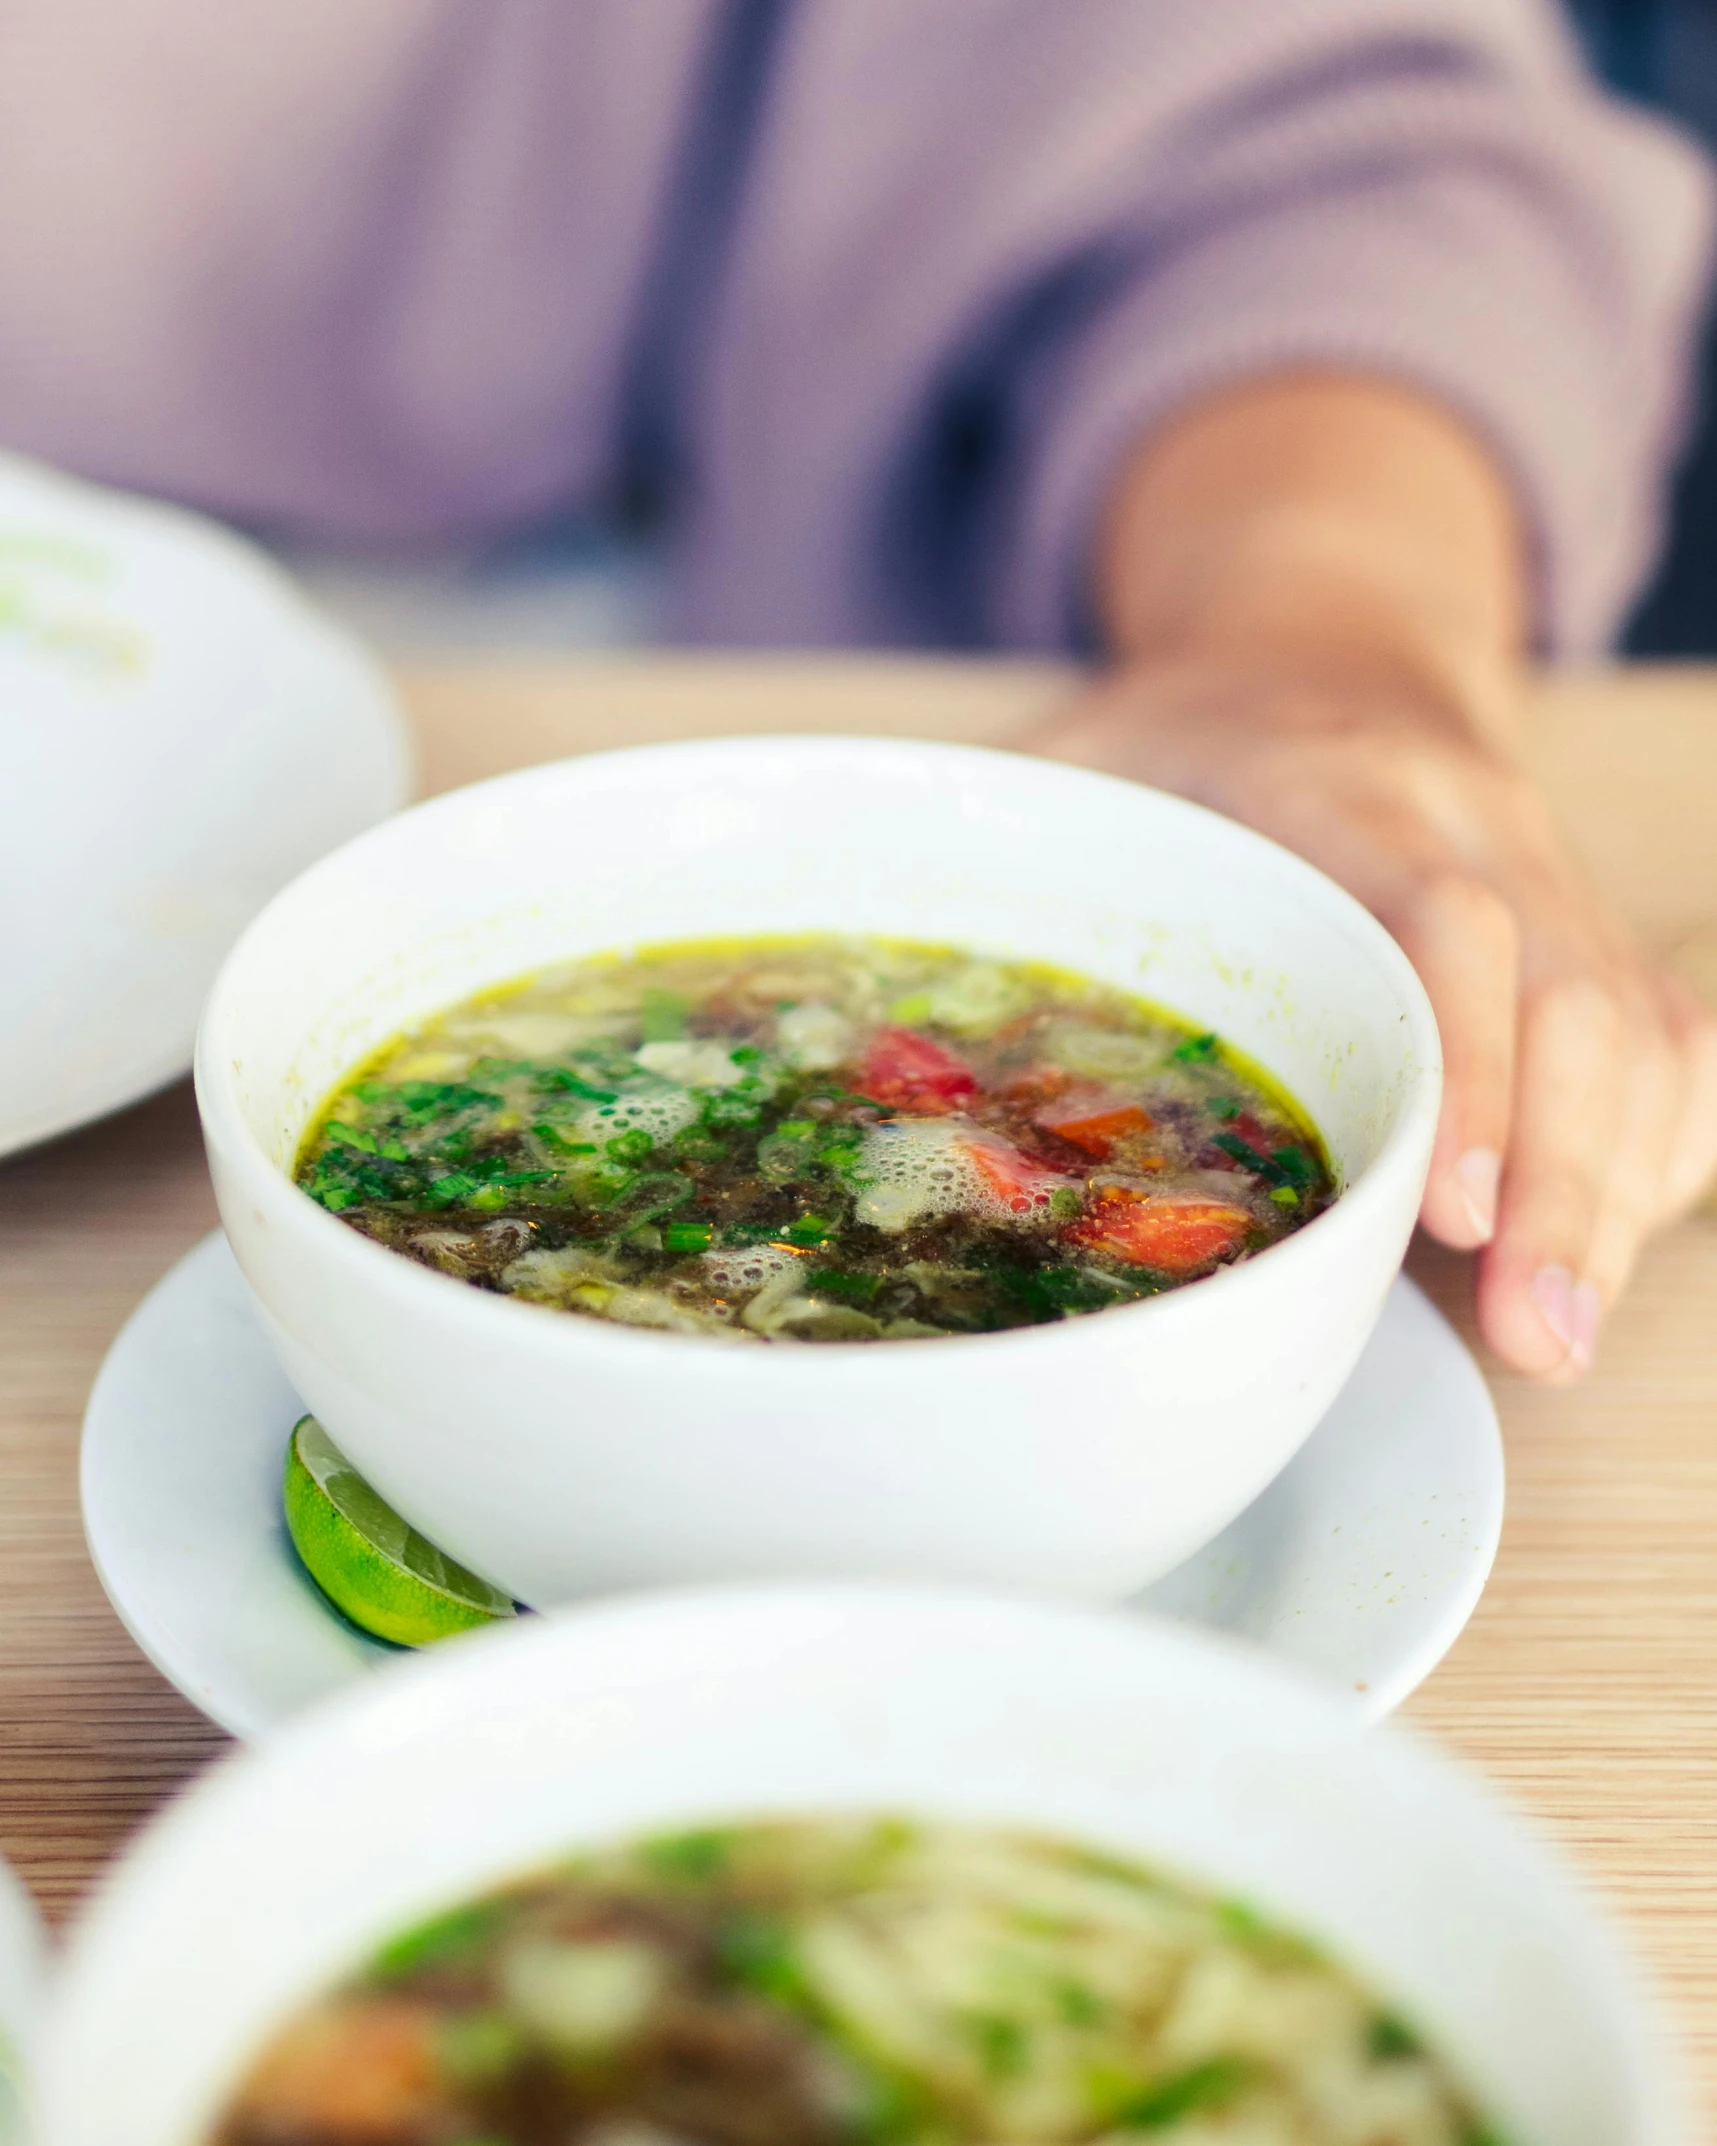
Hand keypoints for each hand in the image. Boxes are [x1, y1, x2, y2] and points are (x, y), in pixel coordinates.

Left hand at [1021, 659, 1716, 1379]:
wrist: (1331, 639)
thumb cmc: (1190, 732)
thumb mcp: (1075, 749)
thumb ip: (996, 851)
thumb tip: (865, 989)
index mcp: (1335, 783)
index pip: (1434, 914)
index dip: (1460, 1061)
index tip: (1449, 1209)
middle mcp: (1471, 830)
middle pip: (1567, 999)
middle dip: (1561, 1175)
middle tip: (1532, 1335)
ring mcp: (1548, 883)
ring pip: (1639, 1034)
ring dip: (1613, 1193)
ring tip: (1562, 1340)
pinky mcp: (1584, 938)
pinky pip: (1672, 1046)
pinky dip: (1652, 1155)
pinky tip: (1598, 1256)